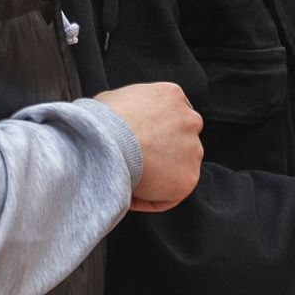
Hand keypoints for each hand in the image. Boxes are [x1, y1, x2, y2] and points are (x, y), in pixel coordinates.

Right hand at [94, 82, 204, 212]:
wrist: (106, 144)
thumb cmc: (102, 122)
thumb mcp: (114, 99)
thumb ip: (129, 107)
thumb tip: (117, 122)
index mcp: (172, 95)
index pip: (171, 115)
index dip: (154, 131)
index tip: (137, 143)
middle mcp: (189, 119)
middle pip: (179, 140)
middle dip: (160, 153)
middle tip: (133, 164)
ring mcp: (193, 149)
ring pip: (177, 168)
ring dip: (157, 176)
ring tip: (129, 182)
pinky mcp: (188, 178)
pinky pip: (170, 194)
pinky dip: (152, 199)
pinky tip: (131, 195)